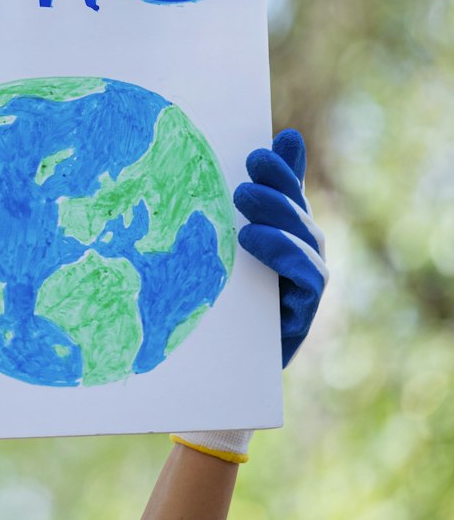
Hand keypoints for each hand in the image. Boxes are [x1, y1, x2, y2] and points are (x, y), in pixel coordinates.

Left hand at [234, 127, 328, 366]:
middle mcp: (300, 256)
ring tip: (243, 197)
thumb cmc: (212, 304)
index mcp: (281, 235)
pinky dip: (285, 254)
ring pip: (307, 240)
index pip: (288, 192)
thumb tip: (248, 154)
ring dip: (278, 214)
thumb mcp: (213, 249)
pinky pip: (308, 279)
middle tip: (247, 166)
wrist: (212, 371)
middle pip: (298, 212)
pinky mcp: (302, 315)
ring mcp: (305, 286)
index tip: (260, 148)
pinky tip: (253, 239)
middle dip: (277, 185)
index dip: (282, 169)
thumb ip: (235, 207)